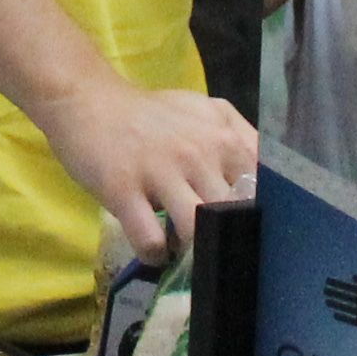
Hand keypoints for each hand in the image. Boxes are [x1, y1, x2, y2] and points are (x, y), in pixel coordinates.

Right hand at [32, 77, 256, 263]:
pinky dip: (155, 254)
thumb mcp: (203, 112)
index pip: (261, 191)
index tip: (244, 227)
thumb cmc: (150, 114)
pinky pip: (150, 241)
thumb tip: (271, 180)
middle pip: (231, 216)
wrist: (85, 100)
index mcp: (222, 138)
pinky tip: (153, 247)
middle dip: (224, 236)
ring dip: (192, 250)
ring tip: (183, 248)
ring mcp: (158, 171)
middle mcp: (196, 154)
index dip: (256, 216)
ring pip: (196, 231)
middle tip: (212, 243)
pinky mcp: (122, 189)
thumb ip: (241, 137)